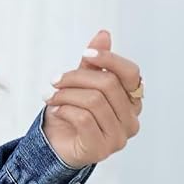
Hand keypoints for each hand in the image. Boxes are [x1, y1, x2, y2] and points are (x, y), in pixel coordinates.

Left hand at [42, 29, 143, 167]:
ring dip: (66, 95)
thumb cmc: (71, 115)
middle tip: (55, 80)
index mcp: (132, 101)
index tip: (84, 55)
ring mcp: (118, 137)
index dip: (109, 59)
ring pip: (94, 101)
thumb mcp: (81, 83)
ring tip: (51, 97)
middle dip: (76, 78)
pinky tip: (56, 111)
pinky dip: (65, 110)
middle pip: (108, 84)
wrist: (54, 147)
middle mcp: (131, 120)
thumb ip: (94, 62)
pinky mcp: (101, 150)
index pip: (131, 73)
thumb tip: (103, 34)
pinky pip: (84, 119)